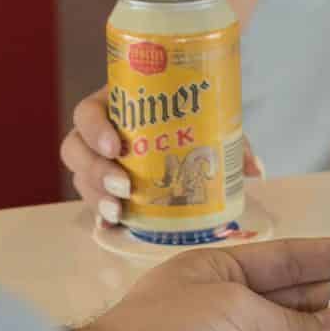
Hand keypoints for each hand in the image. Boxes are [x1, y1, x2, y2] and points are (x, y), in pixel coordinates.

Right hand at [63, 89, 263, 224]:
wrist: (191, 125)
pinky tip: (112, 226)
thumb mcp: (209, 120)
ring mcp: (98, 160)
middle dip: (95, 170)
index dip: (94, 129)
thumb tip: (254, 169)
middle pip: (75, 149)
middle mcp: (99, 132)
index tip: (116, 147)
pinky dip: (101, 215)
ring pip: (80, 177)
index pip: (87, 112)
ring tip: (118, 212)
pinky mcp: (104, 187)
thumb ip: (229, 140)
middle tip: (124, 187)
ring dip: (95, 195)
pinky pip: (92, 201)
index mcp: (115, 104)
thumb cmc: (193, 116)